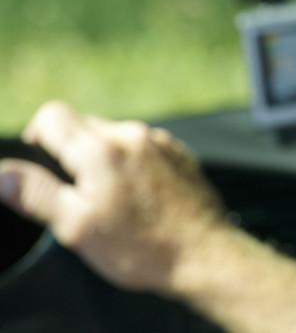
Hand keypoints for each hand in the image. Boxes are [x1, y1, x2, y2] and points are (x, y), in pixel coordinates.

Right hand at [0, 101, 225, 293]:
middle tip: (78, 193)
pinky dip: (131, 163)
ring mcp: (160, 142)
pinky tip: (138, 195)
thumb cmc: (142, 246)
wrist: (203, 254)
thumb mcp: (76, 226)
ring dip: (103, 158)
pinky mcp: (178, 152)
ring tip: (112, 199)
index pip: (53, 114)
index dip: (38, 133)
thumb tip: (4, 174)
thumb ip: (36, 194)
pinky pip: (142, 147)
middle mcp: (132, 136)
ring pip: (114, 136)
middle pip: (84, 124)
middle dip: (72, 152)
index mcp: (101, 150)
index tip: (40, 158)